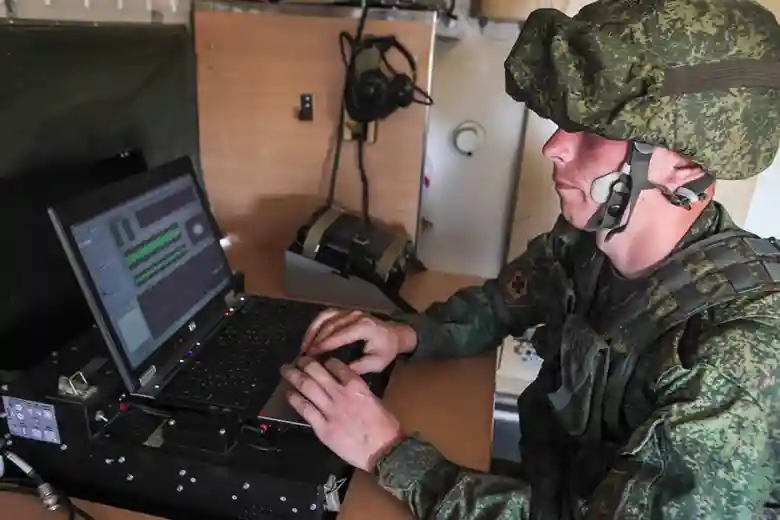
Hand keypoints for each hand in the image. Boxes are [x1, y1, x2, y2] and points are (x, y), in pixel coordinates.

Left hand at [280, 356, 403, 471]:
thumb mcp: (375, 400)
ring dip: (294, 376)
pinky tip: (288, 394)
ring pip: (307, 387)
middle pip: (317, 372)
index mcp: (356, 386)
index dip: (326, 361)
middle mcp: (340, 394)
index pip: (336, 366)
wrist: (383, 451)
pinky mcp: (323, 428)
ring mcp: (330, 411)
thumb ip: (358, 392)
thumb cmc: (385, 427)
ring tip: (286, 370)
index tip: (320, 360)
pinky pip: (305, 410)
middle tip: (298, 359)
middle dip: (305, 363)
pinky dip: (295, 400)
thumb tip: (346, 387)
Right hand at [300, 308, 416, 373]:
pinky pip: (326, 315)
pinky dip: (315, 325)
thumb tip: (337, 373)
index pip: (338, 335)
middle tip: (303, 356)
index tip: (310, 357)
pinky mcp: (345, 311)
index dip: (322, 346)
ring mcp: (349, 311)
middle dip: (314, 341)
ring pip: (324, 319)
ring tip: (303, 348)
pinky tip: (308, 337)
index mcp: (363, 327)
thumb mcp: (376, 363)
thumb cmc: (386, 350)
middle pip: (328, 326)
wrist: (396, 334)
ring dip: (311, 332)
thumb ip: (358, 367)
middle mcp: (354, 316)